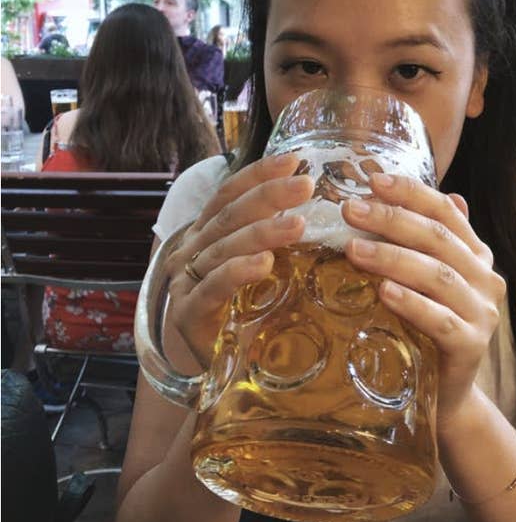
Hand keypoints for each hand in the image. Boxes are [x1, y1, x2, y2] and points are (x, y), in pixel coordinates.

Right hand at [165, 153, 314, 366]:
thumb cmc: (239, 306)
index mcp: (208, 231)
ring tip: (298, 225)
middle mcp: (192, 248)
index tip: (292, 159)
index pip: (230, 193)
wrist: (207, 362)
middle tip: (305, 185)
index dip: (259, 174)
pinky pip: (214, 287)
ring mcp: (187, 280)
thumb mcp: (255, 264)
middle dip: (269, 196)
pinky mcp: (189, 313)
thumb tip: (322, 207)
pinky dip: (238, 272)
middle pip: (231, 215)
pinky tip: (263, 264)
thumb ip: (274, 238)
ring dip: (262, 233)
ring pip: (225, 247)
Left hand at [341, 173, 504, 429]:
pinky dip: (412, 304)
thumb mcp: (423, 278)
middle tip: (351, 210)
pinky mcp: (472, 347)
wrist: (446, 392)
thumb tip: (392, 190)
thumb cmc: (426, 326)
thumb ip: (418, 240)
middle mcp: (485, 278)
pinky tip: (384, 292)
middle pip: (438, 239)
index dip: (411, 193)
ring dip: (393, 258)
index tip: (373, 180)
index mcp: (475, 253)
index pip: (445, 212)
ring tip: (353, 249)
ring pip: (438, 276)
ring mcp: (483, 313)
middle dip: (392, 220)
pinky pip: (440, 321)